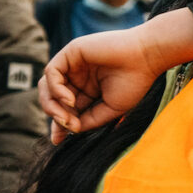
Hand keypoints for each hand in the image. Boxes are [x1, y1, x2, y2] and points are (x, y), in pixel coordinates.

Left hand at [39, 8, 192, 142]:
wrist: (147, 58)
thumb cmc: (134, 83)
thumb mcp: (109, 110)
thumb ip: (88, 120)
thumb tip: (67, 129)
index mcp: (86, 89)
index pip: (63, 107)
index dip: (58, 123)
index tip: (59, 140)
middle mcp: (77, 76)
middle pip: (51, 97)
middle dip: (55, 115)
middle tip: (68, 125)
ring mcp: (73, 64)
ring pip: (46, 86)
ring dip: (51, 104)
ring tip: (67, 115)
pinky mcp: (71, 52)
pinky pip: (51, 73)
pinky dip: (56, 89)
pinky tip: (71, 100)